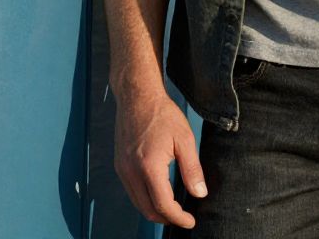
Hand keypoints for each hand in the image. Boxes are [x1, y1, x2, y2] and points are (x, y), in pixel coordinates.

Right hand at [113, 86, 206, 228]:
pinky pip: (132, 191)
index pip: (163, 204)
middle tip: (183, 217)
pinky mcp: (119, 165)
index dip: (178, 218)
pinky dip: (145, 198)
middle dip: (167, 218)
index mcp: (149, 167)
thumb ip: (192, 169)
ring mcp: (122, 170)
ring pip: (138, 203)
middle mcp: (131, 172)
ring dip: (155, 210)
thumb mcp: (184, 139)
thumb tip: (200, 193)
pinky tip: (158, 192)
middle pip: (148, 210)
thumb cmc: (162, 114)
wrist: (138, 97)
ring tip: (173, 208)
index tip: (190, 221)